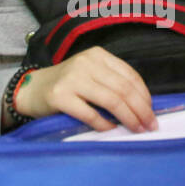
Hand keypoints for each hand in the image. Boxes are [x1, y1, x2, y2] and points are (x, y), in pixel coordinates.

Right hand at [11, 46, 158, 132]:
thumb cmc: (67, 85)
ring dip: (128, 118)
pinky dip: (104, 125)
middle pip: (123, 89)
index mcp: (97, 55)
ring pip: (111, 100)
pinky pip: (90, 114)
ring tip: (136, 129)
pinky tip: (111, 130)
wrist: (32, 89)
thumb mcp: (90, 74)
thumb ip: (112, 82)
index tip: (152, 112)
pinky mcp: (60, 97)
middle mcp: (86, 63)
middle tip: (150, 125)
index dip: (144, 95)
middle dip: (141, 110)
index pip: (130, 75)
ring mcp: (72, 79)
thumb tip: (142, 105)